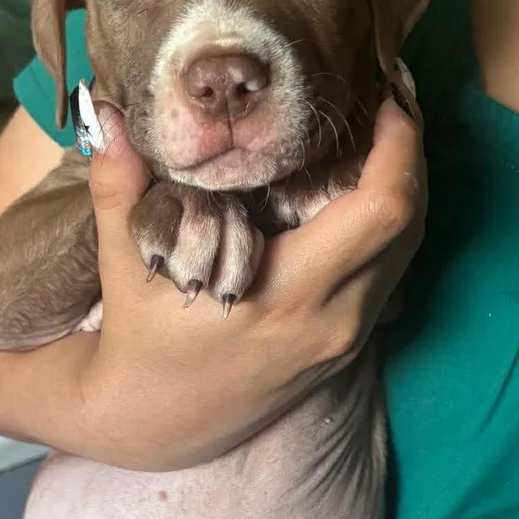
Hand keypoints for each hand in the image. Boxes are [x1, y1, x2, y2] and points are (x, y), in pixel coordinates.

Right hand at [81, 95, 425, 468]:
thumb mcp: (124, 261)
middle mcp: (331, 320)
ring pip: (405, 252)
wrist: (154, 423)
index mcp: (288, 293)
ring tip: (379, 139)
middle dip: (410, 155)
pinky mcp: (341, 349)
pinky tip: (359, 195)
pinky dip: (388, 227)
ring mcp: (343, 339)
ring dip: (403, 190)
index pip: (380, 211)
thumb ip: (118, 182)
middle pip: (409, 225)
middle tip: (388, 104)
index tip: (386, 96)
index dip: (399, 146)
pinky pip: (387, 276)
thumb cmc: (139, 342)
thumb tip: (108, 111)